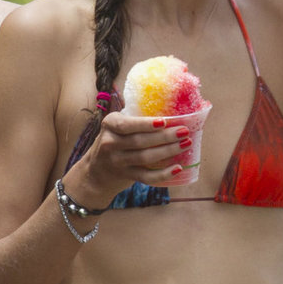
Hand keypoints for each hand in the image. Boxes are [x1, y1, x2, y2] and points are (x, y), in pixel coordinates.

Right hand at [68, 113, 191, 208]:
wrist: (96, 170)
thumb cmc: (115, 140)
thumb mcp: (117, 126)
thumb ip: (136, 119)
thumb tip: (171, 106)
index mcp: (110, 124)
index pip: (127, 125)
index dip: (145, 124)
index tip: (164, 122)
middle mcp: (110, 143)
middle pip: (140, 141)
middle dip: (164, 137)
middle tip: (184, 131)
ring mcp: (117, 162)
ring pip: (145, 158)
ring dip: (168, 151)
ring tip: (185, 144)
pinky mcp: (126, 176)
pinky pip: (147, 177)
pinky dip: (163, 174)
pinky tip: (178, 168)